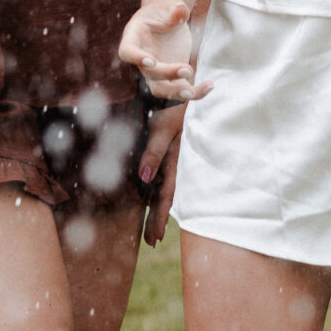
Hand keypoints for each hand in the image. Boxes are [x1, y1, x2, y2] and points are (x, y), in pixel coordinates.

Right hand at [119, 0, 211, 102]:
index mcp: (134, 37)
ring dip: (176, 93)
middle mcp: (142, 58)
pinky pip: (181, 89)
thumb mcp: (169, 5)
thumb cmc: (165, 10)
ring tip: (193, 91)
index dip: (137, 58)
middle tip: (187, 69)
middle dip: (167, 74)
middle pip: (150, 74)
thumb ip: (174, 9)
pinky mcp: (172, 76)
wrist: (169, 18)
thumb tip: (181, 11)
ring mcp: (156, 70)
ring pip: (161, 89)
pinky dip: (195, 92)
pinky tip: (209, 86)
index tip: (152, 61)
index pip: (128, 51)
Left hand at [139, 102, 184, 245]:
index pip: (166, 196)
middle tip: (151, 242)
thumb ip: (154, 153)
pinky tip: (150, 198)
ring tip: (151, 229)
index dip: (160, 217)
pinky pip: (163, 175)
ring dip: (157, 208)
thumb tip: (145, 179)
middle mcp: (176, 163)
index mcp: (177, 162)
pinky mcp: (170, 149)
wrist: (185, 87)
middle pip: (165, 196)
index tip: (154, 239)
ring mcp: (173, 157)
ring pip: (164, 188)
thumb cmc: (174, 106)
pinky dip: (156, 191)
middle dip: (158, 219)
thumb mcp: (164, 128)